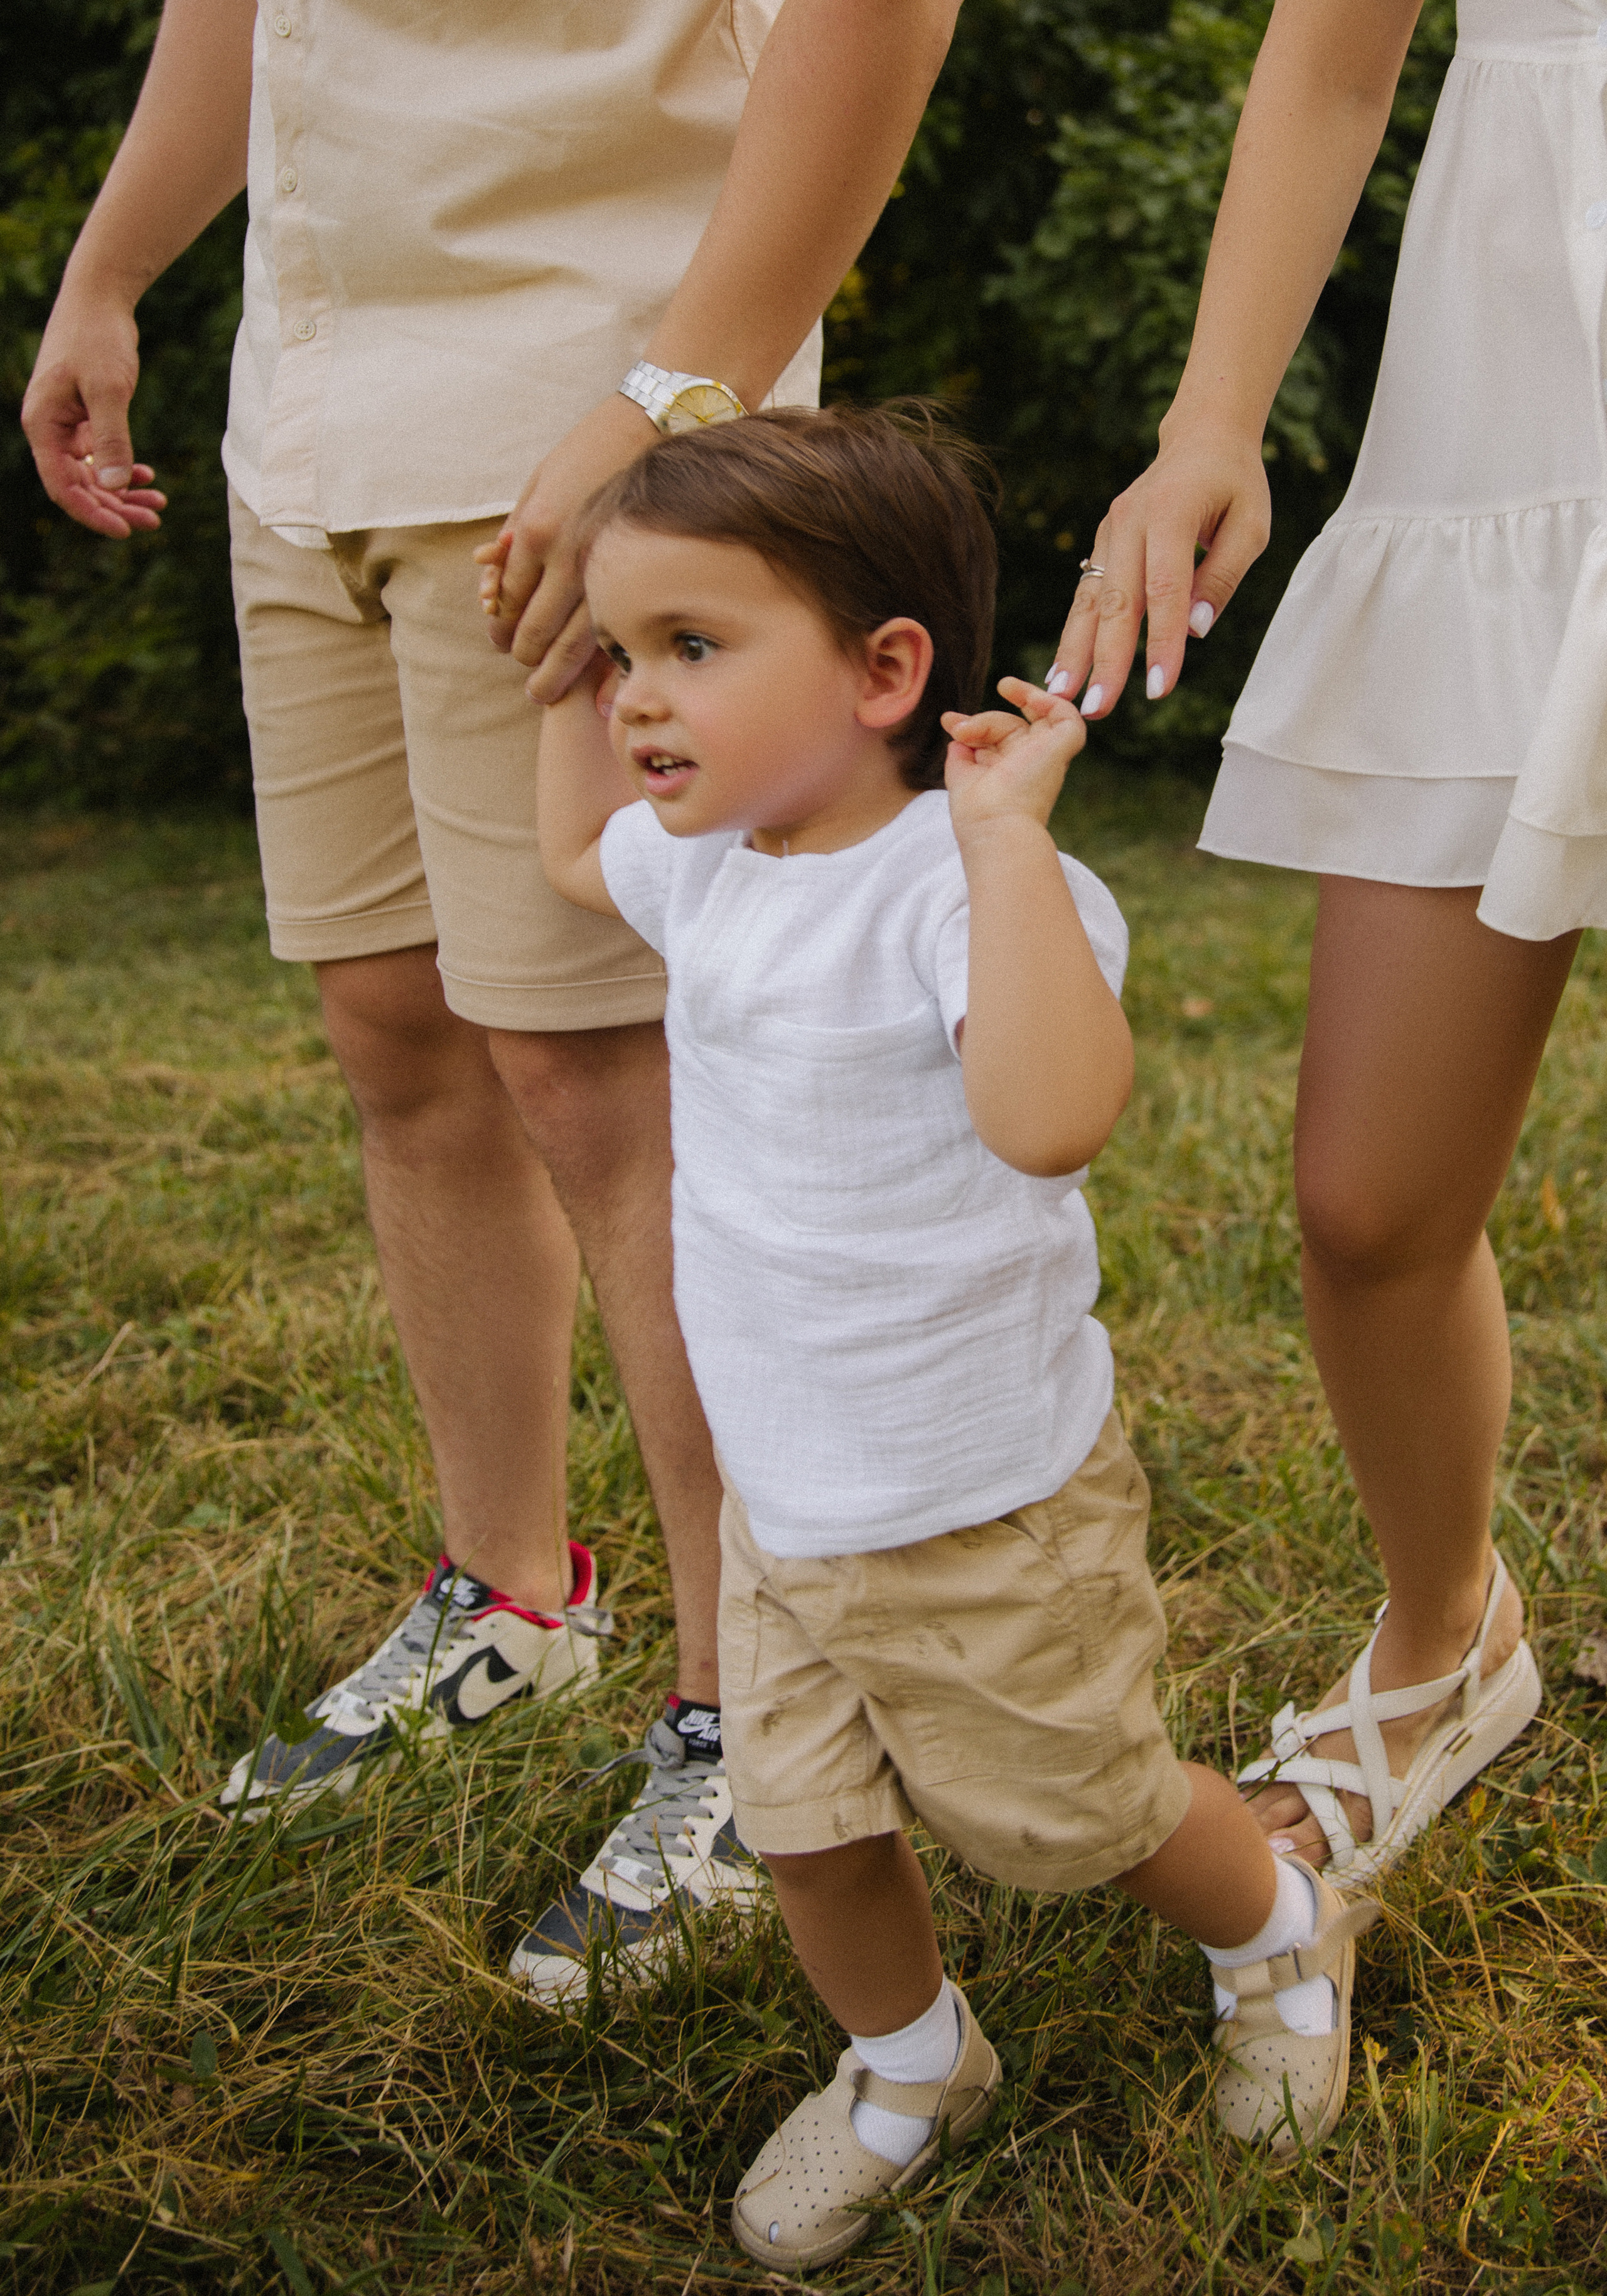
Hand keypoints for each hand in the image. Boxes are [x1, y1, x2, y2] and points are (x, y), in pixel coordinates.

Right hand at [21, 294, 166, 538]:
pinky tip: (146, 475)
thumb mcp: (108, 389)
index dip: (93, 514)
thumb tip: (113, 486)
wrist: (99, 299)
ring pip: (92, 474)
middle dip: (115, 507)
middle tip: (154, 520)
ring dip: (122, 492)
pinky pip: (100, 456)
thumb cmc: (98, 338)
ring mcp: (66, 425)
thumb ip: (111, 438)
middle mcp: (49, 429)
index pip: (62, 487)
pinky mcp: (83, 417)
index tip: (126, 531)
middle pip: (79, 486)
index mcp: (42, 425)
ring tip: (158, 503)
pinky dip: (122, 469)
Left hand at [476, 392, 658, 703]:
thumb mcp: (538, 482)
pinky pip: (611, 632)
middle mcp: (566, 557)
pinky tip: (592, 686)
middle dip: (524, 656)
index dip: (500, 622)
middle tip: (524, 675)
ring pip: (572, 643)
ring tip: (545, 694)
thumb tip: (486, 569)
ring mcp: (604, 571)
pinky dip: (597, 666)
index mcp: (535, 530)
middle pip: (535, 628)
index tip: (500, 639)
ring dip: (555, 673)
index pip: (507, 595)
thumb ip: (513, 530)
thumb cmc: (591, 450)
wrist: (654, 428)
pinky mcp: (636, 576)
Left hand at [942, 675, 1086, 835]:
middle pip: (1011, 725)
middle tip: (958, 727)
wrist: (995, 827)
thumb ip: (961, 753)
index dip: (973, 726)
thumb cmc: (978, 814)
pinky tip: (1021, 693)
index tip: (949, 723)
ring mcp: (1048, 756)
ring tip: (1003, 686)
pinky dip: (1049, 699)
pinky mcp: (1062, 748)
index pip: (996, 738)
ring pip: (1036, 715)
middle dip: (984, 720)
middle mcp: (1031, 764)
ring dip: (1020, 696)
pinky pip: (1066, 715)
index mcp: (1010, 773)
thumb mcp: (961, 776)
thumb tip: (956, 731)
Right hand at [1049, 420, 1269, 717]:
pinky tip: (1063, 669)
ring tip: (1061, 695)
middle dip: (1105, 659)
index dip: (1161, 641)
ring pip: (1090, 599)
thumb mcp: (1251, 526)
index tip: (1159, 688)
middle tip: (1097, 709)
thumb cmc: (1235, 484)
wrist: (1202, 437)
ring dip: (1075, 651)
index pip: (1165, 588)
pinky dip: (1075, 632)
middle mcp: (1130, 520)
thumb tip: (1194, 632)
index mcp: (1170, 511)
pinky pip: (1087, 593)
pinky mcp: (1102, 542)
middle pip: (1116, 600)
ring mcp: (1110, 530)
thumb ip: (1223, 577)